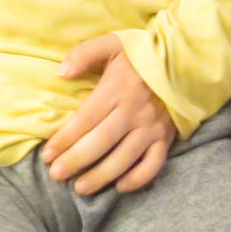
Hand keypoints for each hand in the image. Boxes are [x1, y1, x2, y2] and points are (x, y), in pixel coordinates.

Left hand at [43, 34, 176, 195]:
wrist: (183, 58)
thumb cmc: (142, 52)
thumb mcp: (112, 43)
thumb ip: (84, 53)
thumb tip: (61, 72)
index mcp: (117, 89)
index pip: (85, 119)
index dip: (64, 139)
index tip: (47, 154)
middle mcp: (133, 111)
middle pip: (101, 142)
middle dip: (76, 161)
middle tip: (57, 175)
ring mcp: (152, 127)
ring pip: (124, 158)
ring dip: (101, 176)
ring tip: (81, 188)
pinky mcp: (166, 137)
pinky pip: (154, 163)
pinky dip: (138, 178)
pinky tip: (121, 187)